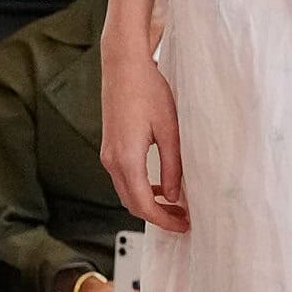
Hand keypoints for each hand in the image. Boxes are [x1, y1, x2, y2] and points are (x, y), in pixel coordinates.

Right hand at [100, 45, 188, 234]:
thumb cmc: (147, 91)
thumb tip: (174, 196)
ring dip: (149, 203)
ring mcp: (108, 155)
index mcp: (126, 159)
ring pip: (127, 193)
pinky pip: (124, 178)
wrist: (124, 66)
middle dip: (157, 216)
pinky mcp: (110, 148)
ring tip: (175, 205)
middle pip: (132, 204)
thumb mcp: (169, 131)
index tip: (183, 225)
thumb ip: (172, 167)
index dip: (164, 220)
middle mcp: (112, 160)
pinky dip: (141, 188)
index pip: (143, 205)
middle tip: (183, 219)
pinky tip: (160, 186)